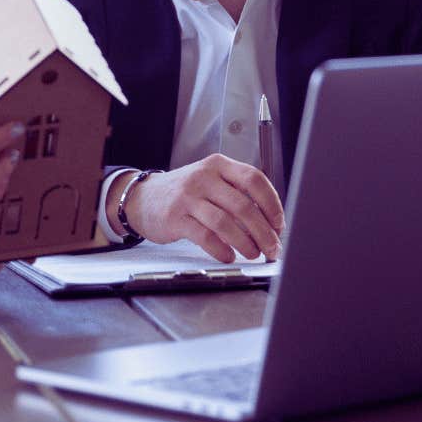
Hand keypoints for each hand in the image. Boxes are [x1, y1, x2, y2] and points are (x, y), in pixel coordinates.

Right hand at [122, 153, 283, 262]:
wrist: (142, 198)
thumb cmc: (184, 193)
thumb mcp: (210, 181)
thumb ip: (236, 194)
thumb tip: (269, 222)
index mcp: (218, 165)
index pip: (254, 179)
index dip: (272, 204)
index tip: (279, 223)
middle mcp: (204, 177)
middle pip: (243, 205)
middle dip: (263, 231)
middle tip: (272, 247)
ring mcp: (188, 197)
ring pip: (225, 222)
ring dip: (245, 243)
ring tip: (253, 254)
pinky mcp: (175, 218)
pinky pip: (205, 237)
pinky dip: (221, 250)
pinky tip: (229, 256)